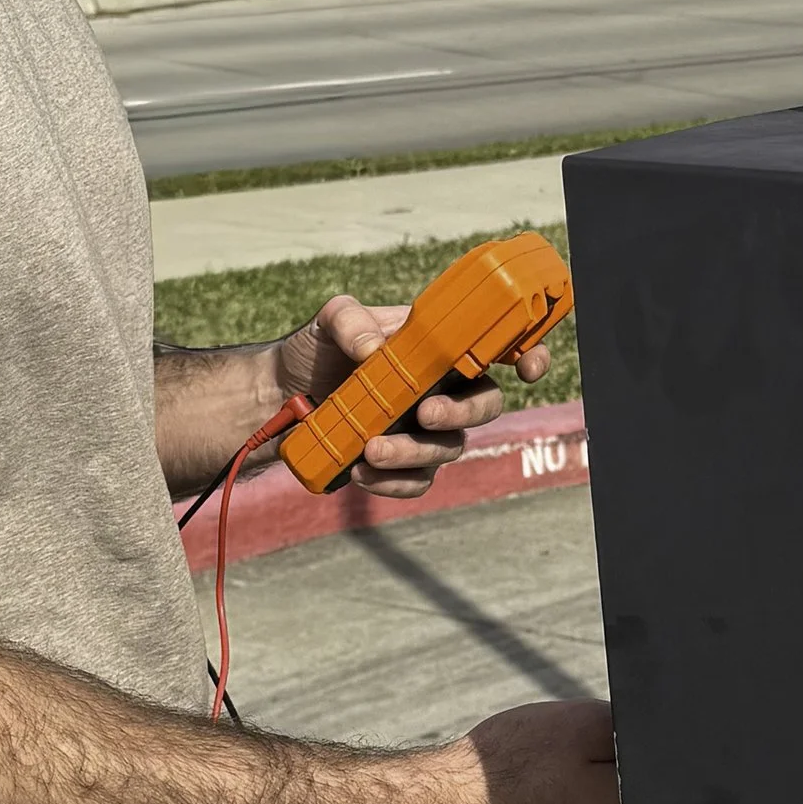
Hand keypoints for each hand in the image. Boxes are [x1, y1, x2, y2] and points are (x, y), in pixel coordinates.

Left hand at [273, 291, 550, 500]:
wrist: (275, 397)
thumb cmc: (312, 351)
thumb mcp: (329, 320)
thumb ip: (351, 321)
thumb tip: (374, 351)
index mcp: (437, 351)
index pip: (495, 352)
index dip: (526, 357)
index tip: (526, 368)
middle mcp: (441, 391)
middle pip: (484, 407)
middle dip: (462, 414)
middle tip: (425, 413)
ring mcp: (423, 432)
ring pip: (447, 450)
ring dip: (413, 452)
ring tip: (370, 447)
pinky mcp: (400, 467)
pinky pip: (416, 483)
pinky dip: (392, 481)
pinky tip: (359, 470)